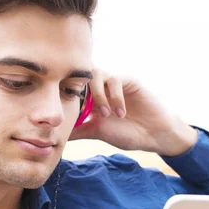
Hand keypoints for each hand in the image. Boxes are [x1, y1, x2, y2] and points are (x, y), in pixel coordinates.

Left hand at [69, 68, 197, 156]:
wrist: (153, 135)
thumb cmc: (126, 133)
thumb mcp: (97, 132)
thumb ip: (78, 130)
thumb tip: (54, 134)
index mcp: (90, 98)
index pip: (72, 87)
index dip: (65, 93)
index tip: (63, 109)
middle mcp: (100, 87)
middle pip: (81, 75)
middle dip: (78, 90)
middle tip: (83, 110)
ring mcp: (114, 82)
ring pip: (96, 74)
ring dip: (98, 95)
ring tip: (105, 115)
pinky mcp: (129, 80)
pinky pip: (115, 79)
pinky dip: (114, 97)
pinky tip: (120, 113)